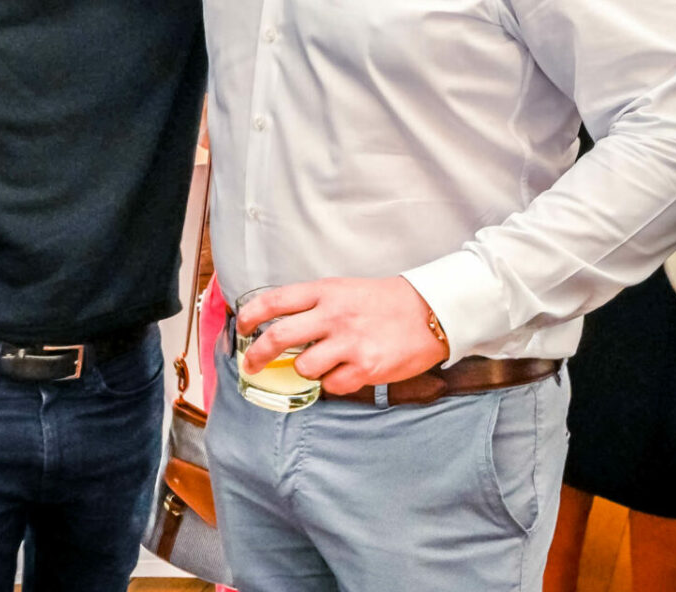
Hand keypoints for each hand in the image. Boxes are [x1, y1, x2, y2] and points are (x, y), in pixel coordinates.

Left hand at [237, 276, 449, 394]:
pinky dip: (334, 383)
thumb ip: (314, 305)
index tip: (243, 326)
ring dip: (306, 370)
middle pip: (278, 338)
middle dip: (257, 355)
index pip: (274, 301)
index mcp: (325, 291)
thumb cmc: (385, 301)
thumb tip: (279, 324)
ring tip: (321, 364)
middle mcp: (333, 315)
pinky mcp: (366, 367)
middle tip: (252, 364)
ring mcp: (349, 342)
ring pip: (303, 367)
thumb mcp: (345, 289)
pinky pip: (332, 385)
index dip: (250, 316)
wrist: (432, 311)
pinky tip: (346, 372)